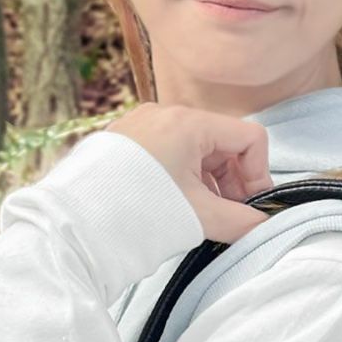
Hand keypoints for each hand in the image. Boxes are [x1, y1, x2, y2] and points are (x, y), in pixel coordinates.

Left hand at [103, 102, 275, 243]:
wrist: (77, 226)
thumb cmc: (138, 214)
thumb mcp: (200, 218)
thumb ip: (241, 221)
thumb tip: (264, 225)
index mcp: (188, 123)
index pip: (249, 137)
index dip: (257, 174)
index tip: (250, 207)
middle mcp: (165, 115)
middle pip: (222, 143)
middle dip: (233, 181)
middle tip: (227, 217)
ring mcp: (143, 126)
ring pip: (196, 150)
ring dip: (209, 183)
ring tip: (198, 216)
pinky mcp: (126, 142)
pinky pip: (170, 154)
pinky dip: (183, 179)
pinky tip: (173, 207)